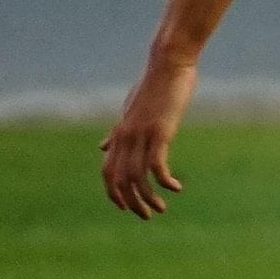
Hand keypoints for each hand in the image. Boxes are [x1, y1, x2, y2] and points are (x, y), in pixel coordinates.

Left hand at [101, 56, 198, 216]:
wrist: (168, 63)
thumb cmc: (154, 84)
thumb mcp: (130, 110)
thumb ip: (117, 131)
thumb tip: (103, 147)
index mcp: (119, 133)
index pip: (107, 172)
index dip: (113, 194)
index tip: (127, 208)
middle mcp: (125, 137)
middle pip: (119, 180)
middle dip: (131, 203)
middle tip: (148, 215)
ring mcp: (141, 135)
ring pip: (136, 177)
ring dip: (148, 198)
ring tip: (161, 209)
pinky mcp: (160, 132)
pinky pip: (156, 165)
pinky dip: (164, 181)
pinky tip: (176, 188)